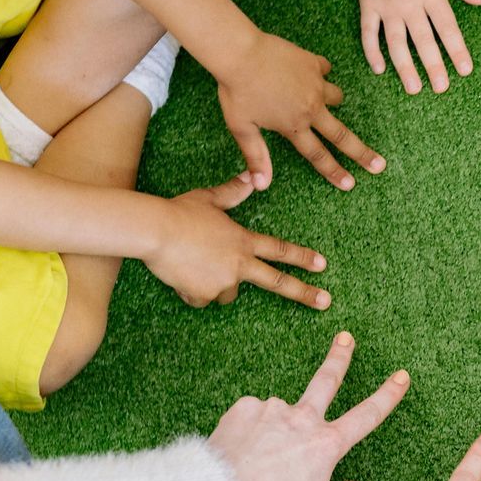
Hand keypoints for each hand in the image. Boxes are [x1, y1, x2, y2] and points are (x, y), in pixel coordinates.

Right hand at [146, 173, 331, 308]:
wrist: (155, 231)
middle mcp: (239, 264)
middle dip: (304, 293)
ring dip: (217, 284)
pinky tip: (180, 274)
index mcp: (243, 240)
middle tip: (325, 302)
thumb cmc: (180, 212)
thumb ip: (233, 193)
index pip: (279, 250)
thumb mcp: (209, 198)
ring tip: (194, 263)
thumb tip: (251, 178)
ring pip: (227, 292)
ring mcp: (223, 282)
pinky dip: (193, 291)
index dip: (302, 257)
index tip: (322, 265)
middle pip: (277, 282)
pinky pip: (201, 299)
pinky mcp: (203, 295)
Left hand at [209, 331, 410, 480]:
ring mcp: (273, 408)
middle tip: (345, 338)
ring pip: (281, 416)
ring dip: (275, 430)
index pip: (367, 415)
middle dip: (340, 357)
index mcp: (326, 444)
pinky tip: (242, 450)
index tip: (401, 377)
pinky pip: (253, 417)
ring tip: (259, 460)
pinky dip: (251, 431)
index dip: (388, 395)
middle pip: (327, 380)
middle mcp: (303, 418)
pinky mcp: (245, 407)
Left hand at [214, 31, 383, 190]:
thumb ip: (256, 156)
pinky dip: (320, 73)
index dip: (335, 172)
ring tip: (324, 101)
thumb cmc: (237, 91)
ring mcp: (315, 84)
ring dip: (333, 102)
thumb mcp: (242, 128)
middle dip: (362, 153)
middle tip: (380, 165)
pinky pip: (324, 69)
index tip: (351, 184)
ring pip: (336, 97)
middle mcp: (310, 108)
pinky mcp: (313, 63)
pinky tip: (310, 72)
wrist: (241, 52)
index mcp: (293, 125)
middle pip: (341, 135)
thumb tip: (261, 186)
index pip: (318, 155)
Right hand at [348, 0, 480, 94]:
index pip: (447, 27)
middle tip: (441, 88)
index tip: (465, 70)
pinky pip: (369, 33)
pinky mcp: (368, 6)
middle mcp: (410, 4)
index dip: (457, 50)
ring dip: (405, 67)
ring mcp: (387, 7)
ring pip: (396, 43)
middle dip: (433, 66)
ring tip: (414, 88)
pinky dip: (372, 51)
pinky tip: (379, 69)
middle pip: (423, 41)